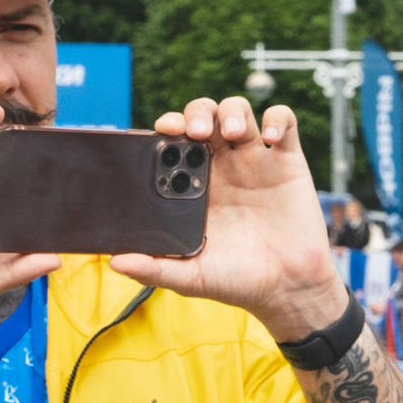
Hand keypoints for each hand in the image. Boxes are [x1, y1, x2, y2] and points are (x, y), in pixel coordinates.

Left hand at [109, 98, 346, 340]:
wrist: (287, 291)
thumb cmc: (237, 282)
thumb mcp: (190, 277)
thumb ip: (154, 268)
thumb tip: (114, 263)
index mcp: (195, 185)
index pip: (176, 140)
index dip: (170, 126)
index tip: (164, 132)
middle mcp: (224, 166)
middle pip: (204, 115)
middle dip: (197, 113)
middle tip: (196, 133)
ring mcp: (256, 161)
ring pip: (239, 111)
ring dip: (232, 112)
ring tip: (234, 134)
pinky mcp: (288, 162)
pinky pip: (285, 123)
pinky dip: (278, 119)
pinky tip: (271, 137)